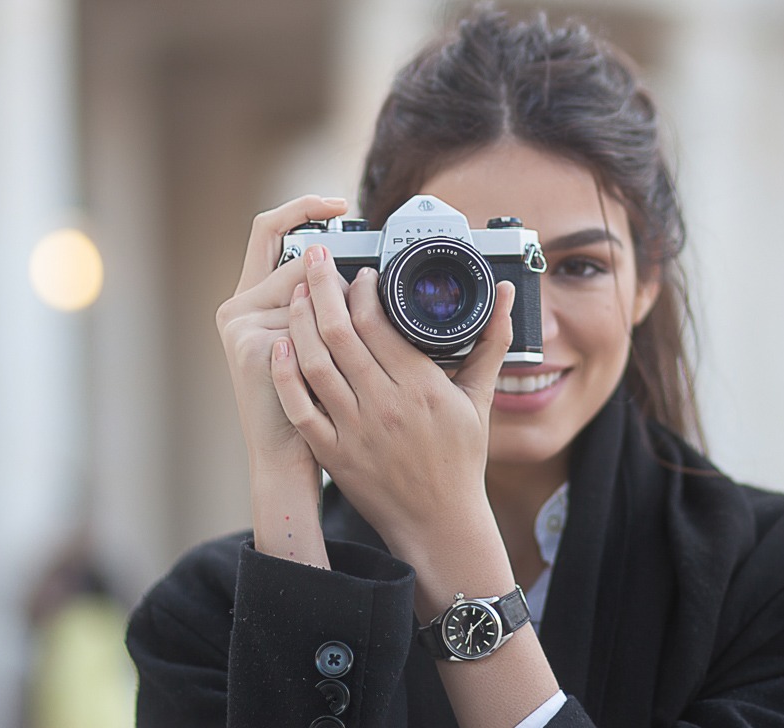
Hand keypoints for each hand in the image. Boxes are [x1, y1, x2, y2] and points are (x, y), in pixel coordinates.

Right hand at [215, 196, 348, 478]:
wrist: (291, 457)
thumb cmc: (312, 402)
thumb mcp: (315, 343)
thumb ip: (320, 303)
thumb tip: (357, 269)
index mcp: (252, 297)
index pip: (269, 229)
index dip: (301, 207)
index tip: (339, 203)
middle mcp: (240, 305)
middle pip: (300, 264)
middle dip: (337, 282)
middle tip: (367, 294)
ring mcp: (241, 324)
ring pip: (309, 293)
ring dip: (339, 320)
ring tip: (351, 355)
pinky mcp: (251, 346)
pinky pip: (308, 325)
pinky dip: (330, 344)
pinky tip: (336, 370)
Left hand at [270, 244, 515, 555]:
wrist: (439, 523)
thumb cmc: (460, 460)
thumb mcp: (479, 399)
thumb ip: (491, 341)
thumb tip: (503, 294)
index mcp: (420, 387)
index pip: (378, 323)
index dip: (361, 289)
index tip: (359, 273)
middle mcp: (384, 405)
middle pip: (340, 332)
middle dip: (322, 287)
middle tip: (314, 259)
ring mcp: (354, 430)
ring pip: (314, 364)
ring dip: (300, 322)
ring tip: (296, 293)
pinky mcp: (332, 453)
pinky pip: (299, 409)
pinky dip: (285, 376)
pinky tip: (279, 347)